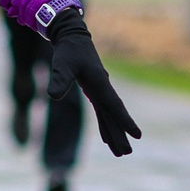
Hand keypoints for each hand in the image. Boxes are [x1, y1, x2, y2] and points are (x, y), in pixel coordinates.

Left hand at [43, 7, 140, 155]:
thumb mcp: (61, 63)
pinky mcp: (94, 90)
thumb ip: (59, 79)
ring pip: (110, 115)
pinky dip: (105, 124)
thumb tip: (52, 97)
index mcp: (100, 82)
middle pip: (114, 115)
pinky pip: (103, 111)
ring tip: (120, 152)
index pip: (114, 105)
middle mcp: (103, 88)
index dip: (125, 120)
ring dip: (114, 132)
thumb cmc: (67, 50)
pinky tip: (107, 137)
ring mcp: (100, 89)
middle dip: (120, 134)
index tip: (137, 135)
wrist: (72, 37)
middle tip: (126, 153)